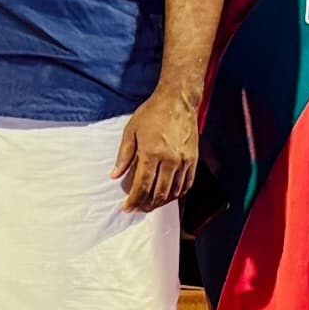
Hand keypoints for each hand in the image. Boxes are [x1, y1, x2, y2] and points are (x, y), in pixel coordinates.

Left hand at [115, 89, 201, 211]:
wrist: (177, 100)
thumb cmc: (152, 113)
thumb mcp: (131, 131)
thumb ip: (124, 155)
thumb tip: (115, 175)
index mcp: (151, 153)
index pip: (142, 185)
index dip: (134, 200)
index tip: (127, 208)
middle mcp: (169, 160)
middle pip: (158, 193)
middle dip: (146, 205)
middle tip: (138, 209)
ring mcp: (183, 161)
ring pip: (173, 191)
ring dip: (161, 202)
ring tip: (151, 205)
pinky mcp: (193, 159)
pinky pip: (187, 184)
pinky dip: (178, 194)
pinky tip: (170, 196)